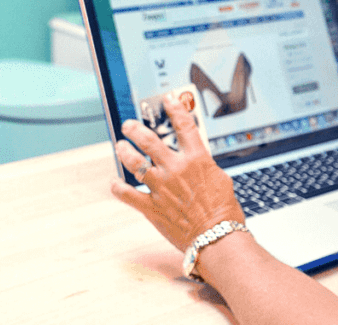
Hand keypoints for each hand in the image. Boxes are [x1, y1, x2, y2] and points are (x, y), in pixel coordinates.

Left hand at [110, 92, 243, 251]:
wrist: (216, 237)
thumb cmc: (224, 211)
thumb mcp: (221, 179)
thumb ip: (205, 166)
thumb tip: (197, 161)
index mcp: (197, 160)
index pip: (184, 126)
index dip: (176, 108)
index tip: (168, 99)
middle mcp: (176, 169)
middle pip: (150, 141)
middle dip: (136, 129)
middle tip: (129, 125)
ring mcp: (161, 188)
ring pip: (134, 163)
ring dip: (124, 152)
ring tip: (120, 146)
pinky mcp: (152, 207)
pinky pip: (128, 194)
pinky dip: (118, 188)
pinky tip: (114, 184)